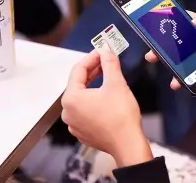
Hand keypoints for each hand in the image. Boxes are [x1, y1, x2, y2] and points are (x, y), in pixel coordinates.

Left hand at [61, 50, 152, 166]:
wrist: (127, 144)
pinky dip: (94, 101)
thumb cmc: (121, 116)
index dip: (92, 57)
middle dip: (93, 71)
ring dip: (93, 85)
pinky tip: (107, 97)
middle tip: (106, 61)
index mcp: (71, 98)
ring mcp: (74, 123)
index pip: (78, 69)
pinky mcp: (83, 131)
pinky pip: (85, 110)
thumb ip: (109, 64)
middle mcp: (68, 111)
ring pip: (82, 97)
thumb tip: (106, 52)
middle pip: (78, 83)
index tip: (103, 51)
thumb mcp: (116, 83)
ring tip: (108, 77)